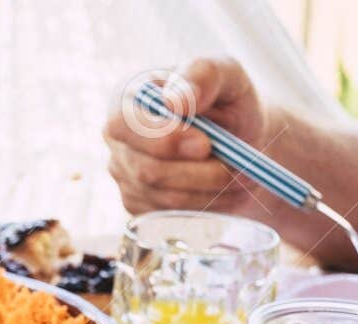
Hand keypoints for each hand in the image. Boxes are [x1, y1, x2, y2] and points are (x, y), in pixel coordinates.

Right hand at [104, 57, 272, 214]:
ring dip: (209, 189)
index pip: (124, 125)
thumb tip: (173, 102)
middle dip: (196, 172)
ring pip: (162, 197)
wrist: (239, 138)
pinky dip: (205, 204)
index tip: (205, 144)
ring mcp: (124, 174)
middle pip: (145, 170)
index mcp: (127, 97)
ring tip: (239, 174)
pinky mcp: (138, 204)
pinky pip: (169, 214)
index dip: (163, 140)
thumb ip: (204, 75)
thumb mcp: (228, 75)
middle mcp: (118, 139)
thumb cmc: (228, 101)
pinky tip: (224, 188)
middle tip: (232, 165)